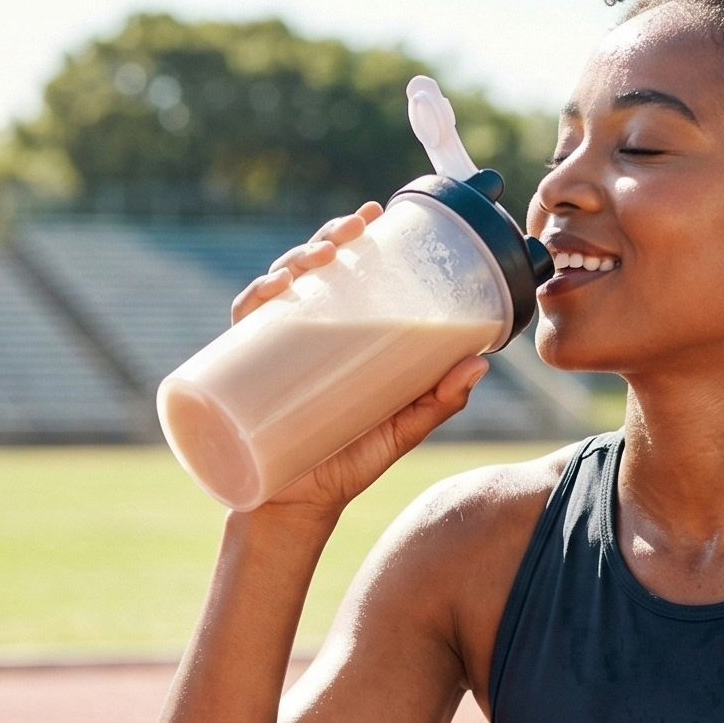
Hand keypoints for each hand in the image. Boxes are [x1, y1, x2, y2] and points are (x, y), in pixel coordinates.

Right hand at [225, 202, 488, 517]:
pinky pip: (243, 327)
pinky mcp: (243, 374)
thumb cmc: (349, 464)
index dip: (349, 235)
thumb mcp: (403, 428)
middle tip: (353, 230)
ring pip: (274, 287)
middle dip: (326, 238)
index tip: (373, 213)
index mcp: (335, 335)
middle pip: (306, 269)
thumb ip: (438, 400)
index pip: (339, 271)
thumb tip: (480, 364)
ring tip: (322, 257)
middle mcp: (299, 334)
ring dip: (294, 260)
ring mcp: (269, 351)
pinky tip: (272, 291)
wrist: (299, 509)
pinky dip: (254, 302)